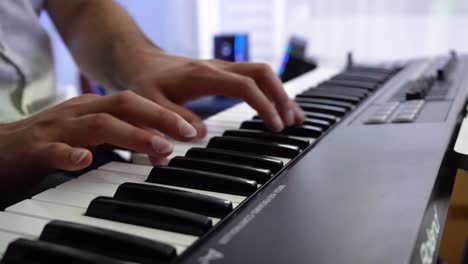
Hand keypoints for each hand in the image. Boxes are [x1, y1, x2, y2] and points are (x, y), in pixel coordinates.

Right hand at [0, 91, 196, 190]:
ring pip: (97, 125)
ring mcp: (57, 130)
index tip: (190, 129)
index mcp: (92, 108)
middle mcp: (78, 113)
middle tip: (186, 134)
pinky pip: (54, 150)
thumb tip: (161, 148)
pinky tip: (85, 161)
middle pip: (123, 105)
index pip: (133, 102)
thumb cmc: (51, 142)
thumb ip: (122, 138)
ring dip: (131, 135)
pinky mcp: (35, 151)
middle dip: (158, 117)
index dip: (163, 113)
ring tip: (158, 148)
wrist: (1, 148)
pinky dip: (70, 155)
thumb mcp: (90, 135)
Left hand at [122, 51, 304, 137]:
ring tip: (294, 117)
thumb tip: (199, 135)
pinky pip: (254, 77)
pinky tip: (277, 107)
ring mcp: (222, 68)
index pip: (245, 86)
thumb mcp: (150, 102)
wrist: (141, 61)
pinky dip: (270, 91)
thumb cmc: (146, 82)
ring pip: (262, 73)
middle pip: (262, 73)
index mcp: (203, 75)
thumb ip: (172, 118)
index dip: (264, 105)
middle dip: (282, 96)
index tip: (275, 126)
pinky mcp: (223, 72)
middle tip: (292, 122)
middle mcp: (217, 67)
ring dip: (280, 93)